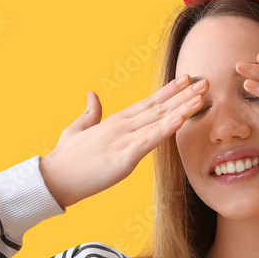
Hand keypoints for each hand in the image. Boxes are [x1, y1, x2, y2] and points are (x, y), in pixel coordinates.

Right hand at [40, 75, 208, 207]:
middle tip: (206, 81)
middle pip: (159, 107)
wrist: (53, 178)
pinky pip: (149, 142)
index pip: (148, 102)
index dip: (169, 91)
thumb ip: (89, 112)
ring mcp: (123, 140)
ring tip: (202, 96)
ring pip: (158, 121)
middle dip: (183, 94)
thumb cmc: (65, 157)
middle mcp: (122, 126)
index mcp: (115, 121)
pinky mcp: (123, 159)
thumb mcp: (77, 129)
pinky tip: (180, 120)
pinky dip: (165, 130)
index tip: (186, 79)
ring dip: (182, 108)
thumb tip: (92, 94)